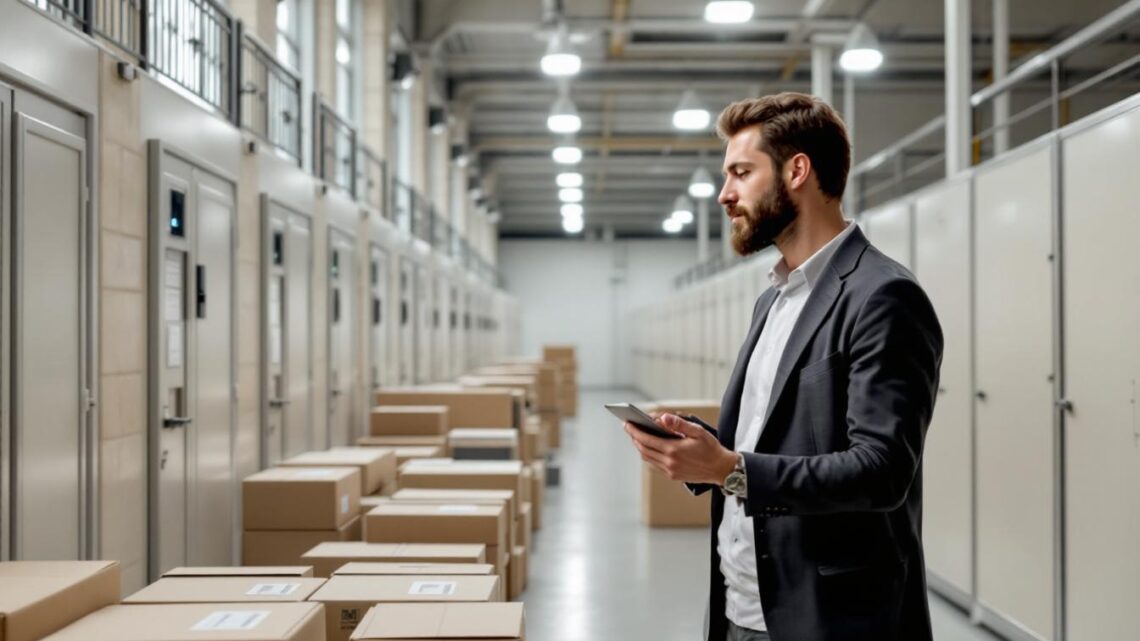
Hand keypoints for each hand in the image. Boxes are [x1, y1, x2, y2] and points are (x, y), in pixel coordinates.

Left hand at [624, 413, 738, 484]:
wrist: (721, 469)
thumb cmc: (711, 448)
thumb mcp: (698, 431)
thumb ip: (679, 424)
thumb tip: (663, 417)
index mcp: (674, 450)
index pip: (646, 440)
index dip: (635, 431)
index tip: (627, 423)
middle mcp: (670, 462)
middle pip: (644, 449)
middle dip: (634, 438)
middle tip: (629, 427)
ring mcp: (670, 470)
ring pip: (647, 458)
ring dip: (640, 447)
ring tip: (637, 436)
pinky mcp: (673, 476)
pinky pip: (655, 464)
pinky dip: (649, 455)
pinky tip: (649, 447)